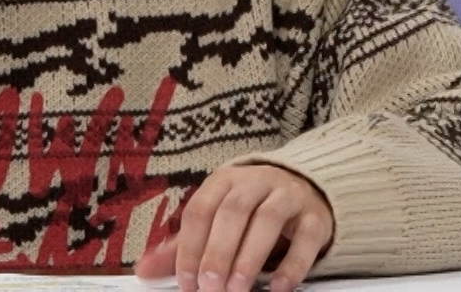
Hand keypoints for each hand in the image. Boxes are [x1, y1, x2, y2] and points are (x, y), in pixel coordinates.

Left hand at [134, 163, 333, 291]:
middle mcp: (256, 182)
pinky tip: (278, 287)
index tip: (186, 281)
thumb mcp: (216, 221)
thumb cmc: (252, 210)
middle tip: (209, 287)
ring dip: (250, 258)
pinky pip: (306, 237)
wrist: (305, 191)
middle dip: (218, 253)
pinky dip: (292, 265)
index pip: (200, 210)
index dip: (190, 247)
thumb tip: (144, 271)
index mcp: (225, 180)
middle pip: (232, 212)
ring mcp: (289, 195)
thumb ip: (185, 246)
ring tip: (237, 289)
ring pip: (268, 219)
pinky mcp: (316, 216)